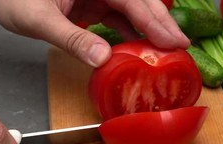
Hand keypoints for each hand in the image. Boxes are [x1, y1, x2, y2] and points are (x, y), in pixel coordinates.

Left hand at [0, 0, 189, 66]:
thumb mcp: (40, 20)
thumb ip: (72, 39)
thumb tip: (103, 59)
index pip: (133, 0)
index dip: (156, 21)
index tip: (175, 41)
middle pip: (140, 2)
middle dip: (161, 23)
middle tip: (182, 46)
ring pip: (133, 10)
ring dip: (150, 29)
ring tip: (168, 49)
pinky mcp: (93, 4)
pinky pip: (119, 18)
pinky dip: (131, 33)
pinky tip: (141, 47)